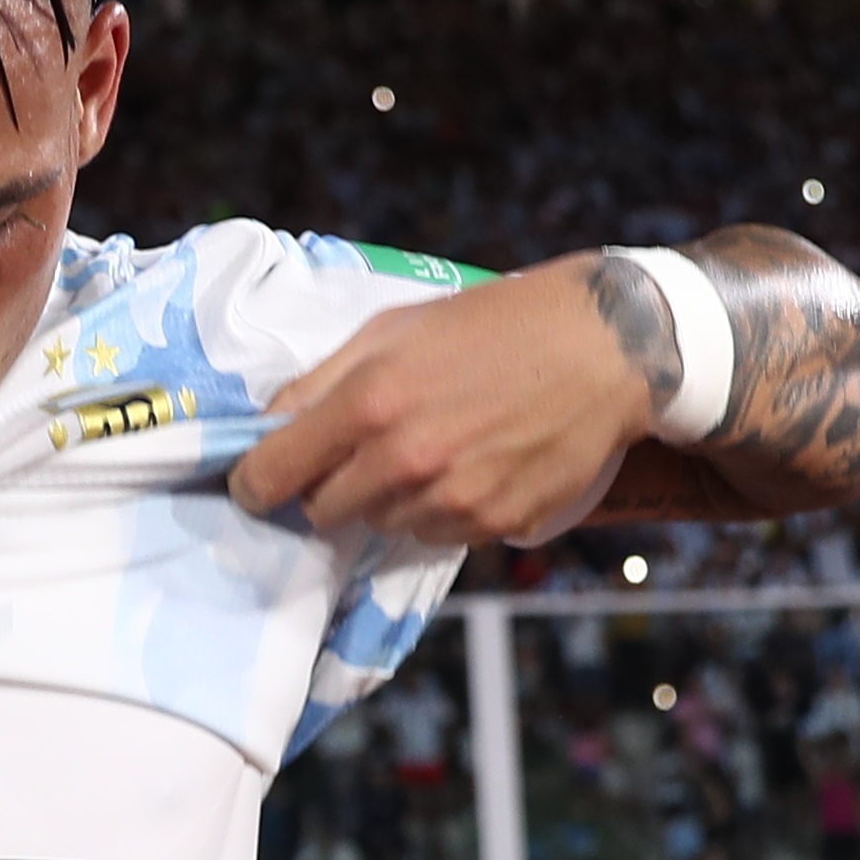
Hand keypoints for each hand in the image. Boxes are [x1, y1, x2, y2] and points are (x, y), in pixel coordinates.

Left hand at [226, 258, 657, 543]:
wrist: (604, 346)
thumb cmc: (490, 325)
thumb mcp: (390, 330)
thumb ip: (318, 382)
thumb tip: (264, 427)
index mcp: (366, 404)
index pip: (270, 477)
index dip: (254, 483)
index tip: (259, 480)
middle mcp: (403, 461)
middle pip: (320, 512)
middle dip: (327, 488)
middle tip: (360, 454)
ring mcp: (450, 498)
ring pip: (379, 525)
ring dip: (387, 500)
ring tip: (431, 449)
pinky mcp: (491, 524)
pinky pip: (433, 534)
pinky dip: (438, 510)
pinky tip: (468, 466)